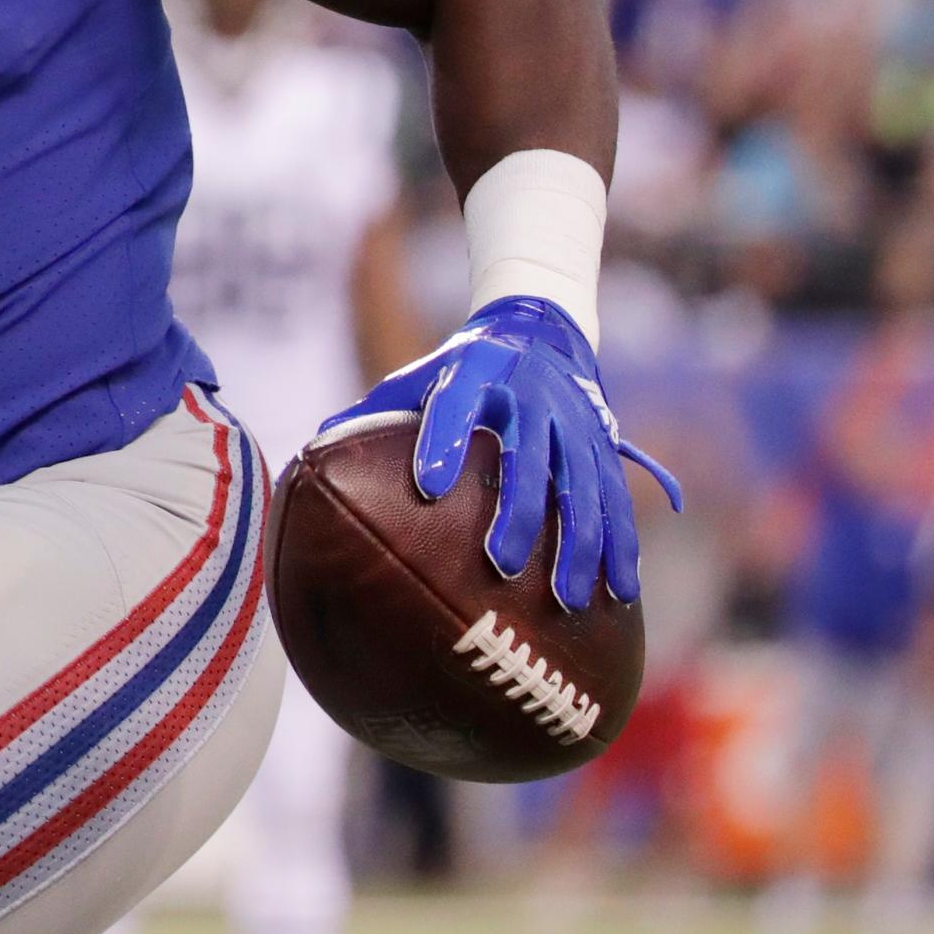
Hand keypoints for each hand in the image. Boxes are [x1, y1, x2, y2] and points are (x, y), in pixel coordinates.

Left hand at [323, 294, 682, 609]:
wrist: (541, 332)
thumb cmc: (462, 369)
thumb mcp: (418, 377)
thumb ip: (372, 413)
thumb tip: (310, 453)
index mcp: (474, 376)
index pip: (453, 406)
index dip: (442, 443)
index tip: (427, 487)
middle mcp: (529, 399)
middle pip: (528, 459)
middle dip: (519, 514)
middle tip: (501, 566)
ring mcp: (573, 424)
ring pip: (584, 488)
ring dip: (579, 545)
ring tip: (566, 601)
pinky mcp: (605, 447)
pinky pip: (618, 500)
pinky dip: (622, 545)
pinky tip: (622, 592)